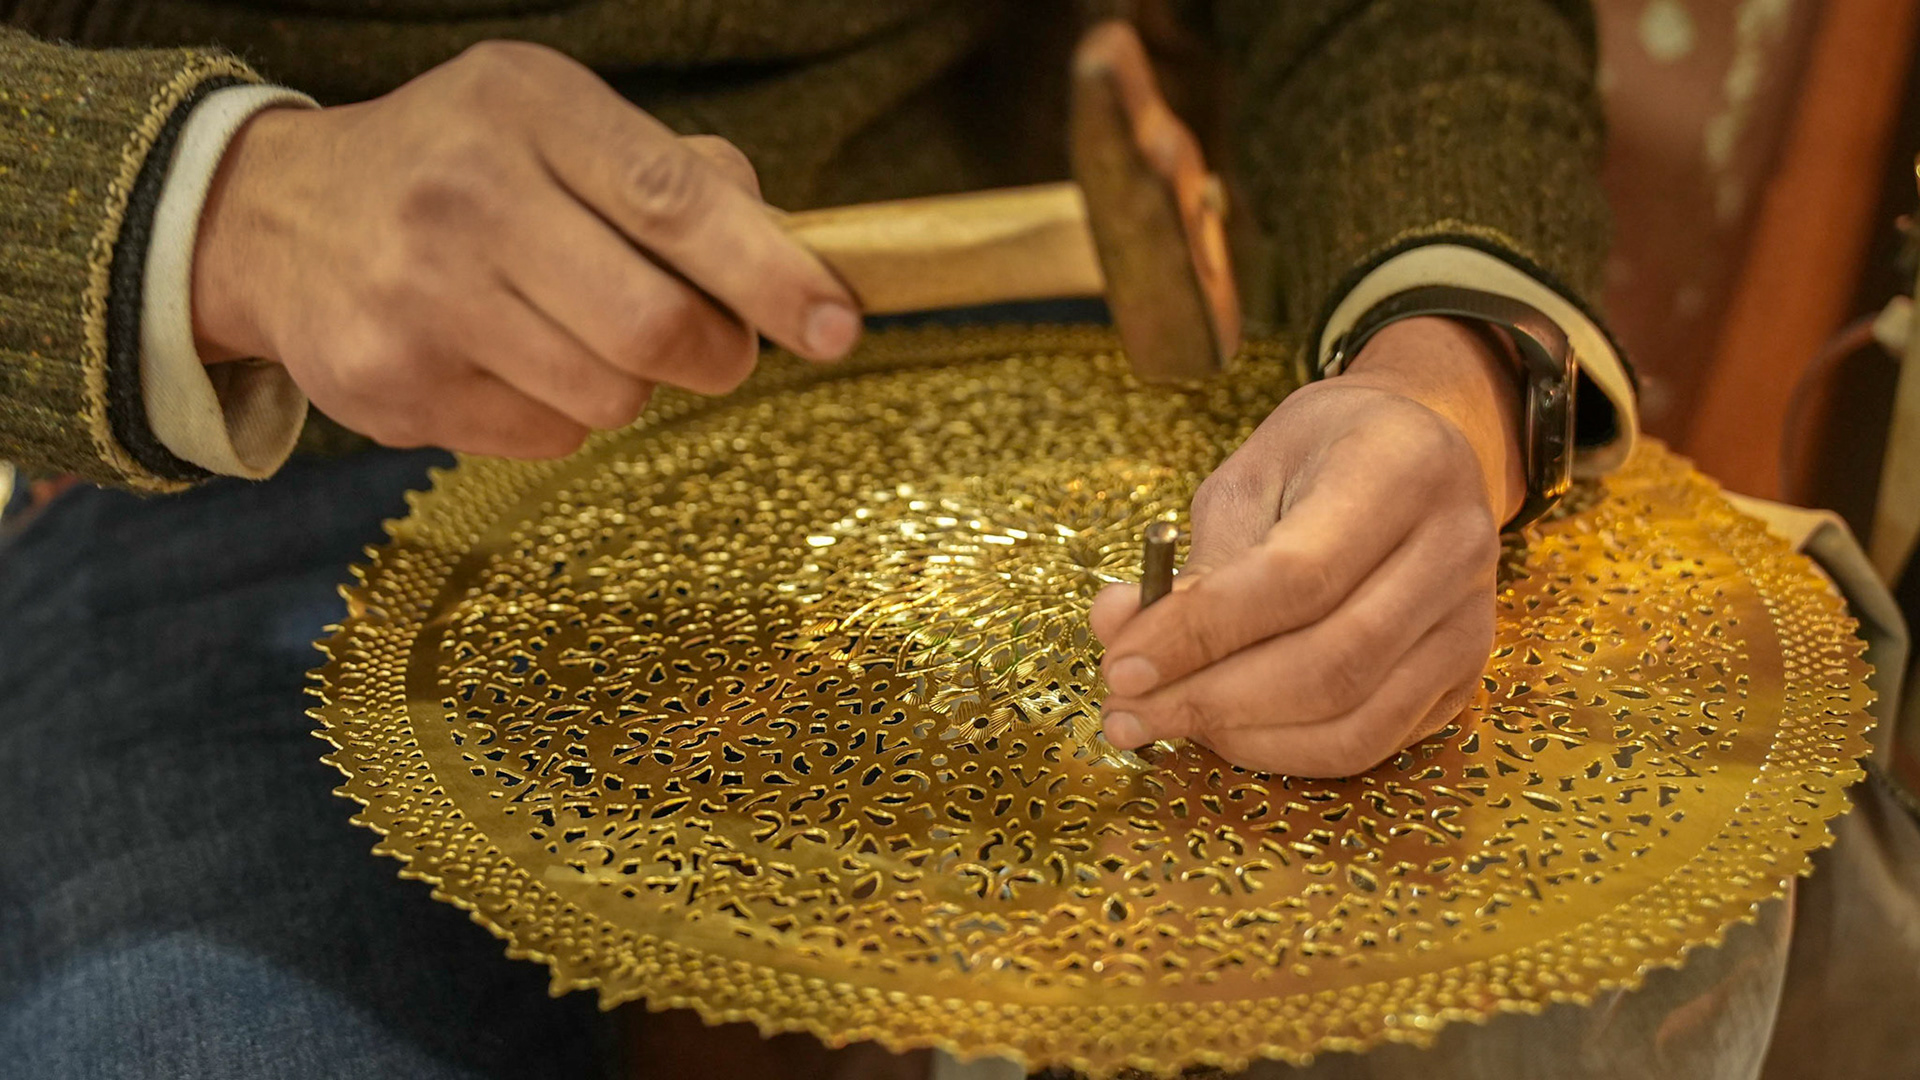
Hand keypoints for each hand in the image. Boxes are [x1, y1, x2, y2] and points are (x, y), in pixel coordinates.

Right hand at [192, 40, 860, 458]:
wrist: (279, 219)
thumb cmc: (462, 167)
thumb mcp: (557, 123)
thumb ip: (674, 175)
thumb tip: (787, 252)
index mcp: (526, 109)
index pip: (674, 202)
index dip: (770, 273)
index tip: (836, 325)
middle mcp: (464, 197)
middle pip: (653, 326)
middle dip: (715, 354)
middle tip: (715, 349)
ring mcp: (419, 299)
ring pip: (607, 400)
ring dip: (630, 386)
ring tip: (580, 335)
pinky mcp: (392, 385)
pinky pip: (546, 439)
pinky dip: (559, 415)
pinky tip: (510, 361)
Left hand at [1090, 316, 1527, 775]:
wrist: (1418, 454)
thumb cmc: (1322, 457)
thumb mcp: (1250, 475)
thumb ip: (1192, 558)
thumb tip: (1117, 627)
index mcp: (1404, 469)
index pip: (1297, 578)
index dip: (1201, 632)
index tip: (1120, 664)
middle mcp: (1456, 548)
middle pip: (1330, 662)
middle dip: (1209, 699)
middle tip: (1124, 709)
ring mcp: (1470, 622)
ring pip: (1354, 719)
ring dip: (1240, 737)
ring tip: (1160, 721)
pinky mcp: (1462, 678)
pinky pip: (1369, 742)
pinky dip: (1284, 750)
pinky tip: (1223, 730)